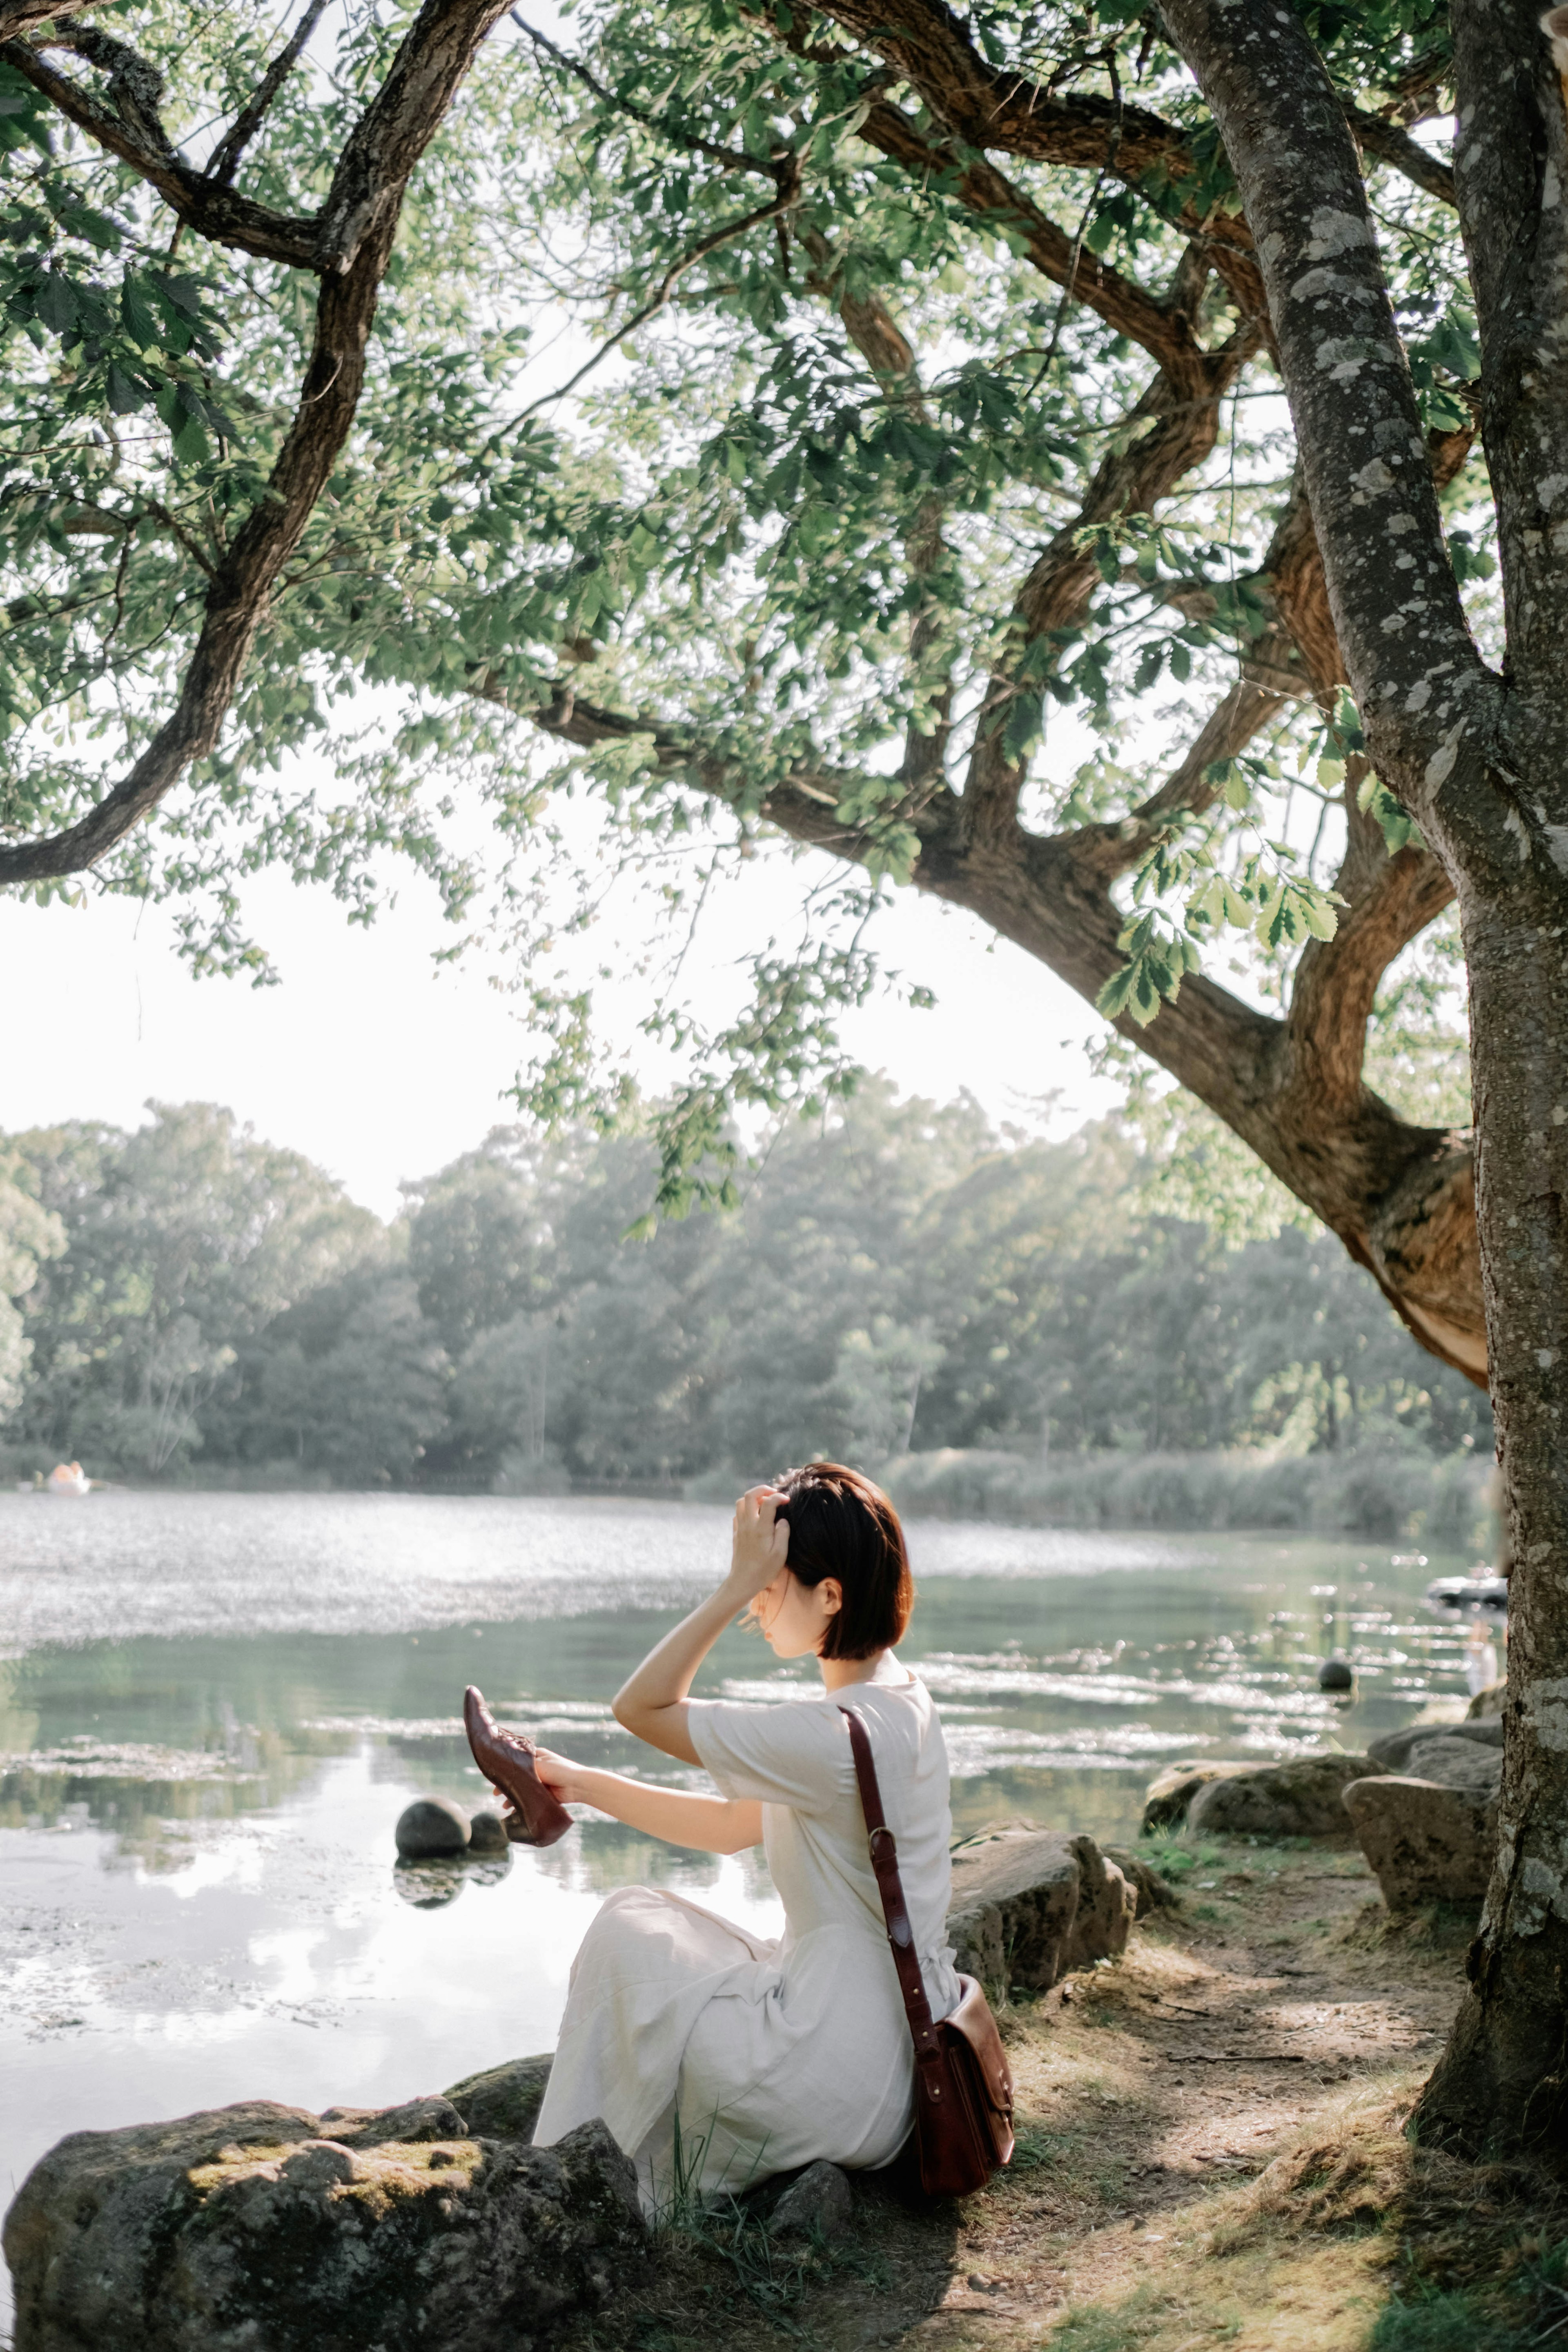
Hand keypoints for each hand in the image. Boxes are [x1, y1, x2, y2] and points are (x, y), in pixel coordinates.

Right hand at [495, 1745, 578, 1831]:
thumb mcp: (538, 1764)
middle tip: (496, 1794)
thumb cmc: (559, 1769)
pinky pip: (530, 1799)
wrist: (578, 1785)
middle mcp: (538, 1769)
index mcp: (536, 1757)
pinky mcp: (545, 1794)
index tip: (495, 1778)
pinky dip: (522, 1804)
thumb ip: (523, 1767)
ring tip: (505, 1806)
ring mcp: (541, 1782)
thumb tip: (507, 1769)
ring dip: (513, 1797)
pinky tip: (514, 1811)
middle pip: (518, 1777)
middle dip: (507, 1786)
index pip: (517, 1763)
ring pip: (523, 1789)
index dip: (506, 1771)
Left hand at [726, 1485, 789, 1605]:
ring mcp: (740, 1528)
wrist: (743, 1581)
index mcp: (761, 1528)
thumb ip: (783, 1533)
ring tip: (765, 1504)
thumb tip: (782, 1519)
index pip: (768, 1502)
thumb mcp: (780, 1554)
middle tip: (774, 1494)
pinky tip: (756, 1517)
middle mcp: (748, 1524)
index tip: (787, 1501)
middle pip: (749, 1495)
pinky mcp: (736, 1533)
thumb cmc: (764, 1570)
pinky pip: (738, 1513)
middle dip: (763, 1489)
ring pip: (741, 1502)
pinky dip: (746, 1509)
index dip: (779, 1497)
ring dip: (753, 1498)